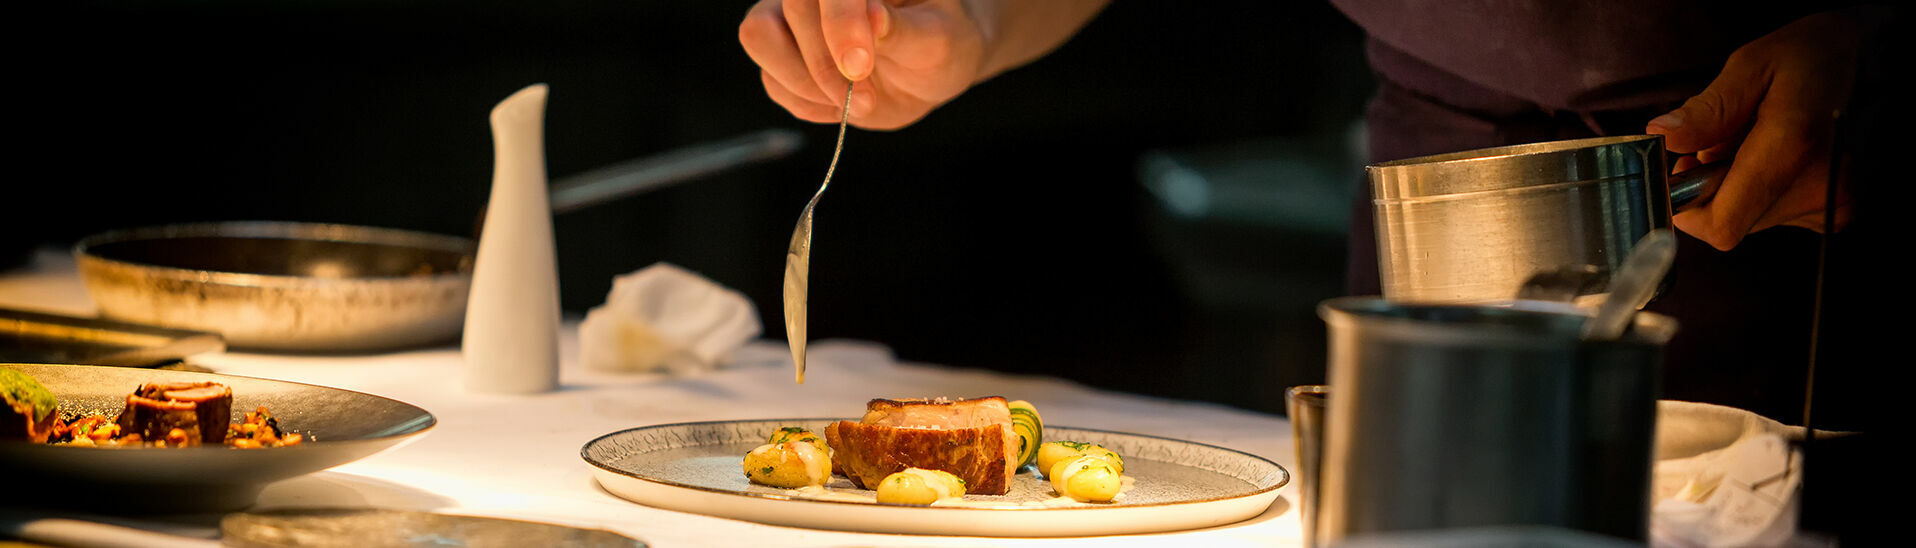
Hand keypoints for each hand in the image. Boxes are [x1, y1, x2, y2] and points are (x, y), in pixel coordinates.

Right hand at [739, 0, 988, 129]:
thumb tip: (873, 17)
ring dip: (808, 85)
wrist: (931, 70)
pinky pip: (772, 80)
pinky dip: (808, 103)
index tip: (860, 65)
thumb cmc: (941, 43)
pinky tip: (843, 103)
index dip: (839, 22)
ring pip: (762, 38)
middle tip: (867, 97)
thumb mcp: (939, 39)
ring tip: (858, 101)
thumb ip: (905, 29)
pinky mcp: (782, 53)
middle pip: (789, 11)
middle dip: (825, 65)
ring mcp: (792, 16)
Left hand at [1646, 10, 1863, 250]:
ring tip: (1757, 140)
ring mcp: (1835, 202)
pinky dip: (1764, 188)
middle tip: (1722, 141)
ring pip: (1751, 217)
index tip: (1682, 176)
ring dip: (1738, 185)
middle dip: (1712, 186)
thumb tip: (1664, 137)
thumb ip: (1708, 109)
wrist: (1871, 60)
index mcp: (1793, 148)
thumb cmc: (1810, 56)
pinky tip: (1781, 154)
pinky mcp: (1839, 209)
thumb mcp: (1751, 65)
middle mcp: (1820, 186)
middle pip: (1732, 220)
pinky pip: (1776, 213)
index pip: (1722, 225)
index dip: (1688, 210)